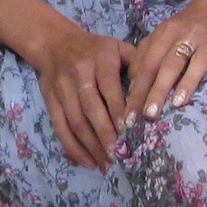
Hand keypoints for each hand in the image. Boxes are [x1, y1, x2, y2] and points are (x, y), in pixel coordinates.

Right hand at [26, 22, 136, 169]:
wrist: (54, 42)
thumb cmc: (95, 49)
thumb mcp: (118, 47)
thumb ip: (137, 65)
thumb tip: (156, 91)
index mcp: (100, 59)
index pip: (109, 88)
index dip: (118, 111)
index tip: (128, 132)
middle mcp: (79, 74)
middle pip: (91, 108)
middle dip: (105, 134)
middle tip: (119, 155)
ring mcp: (62, 88)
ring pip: (75, 121)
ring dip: (91, 146)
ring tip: (107, 164)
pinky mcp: (50, 100)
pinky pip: (60, 127)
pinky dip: (73, 147)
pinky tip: (87, 161)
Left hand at [125, 2, 206, 123]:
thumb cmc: (185, 28)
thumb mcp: (162, 34)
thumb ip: (146, 55)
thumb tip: (133, 86)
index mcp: (166, 33)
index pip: (148, 63)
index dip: (138, 88)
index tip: (130, 114)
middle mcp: (187, 35)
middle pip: (169, 64)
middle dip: (158, 90)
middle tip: (149, 115)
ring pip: (198, 63)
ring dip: (188, 82)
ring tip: (177, 103)